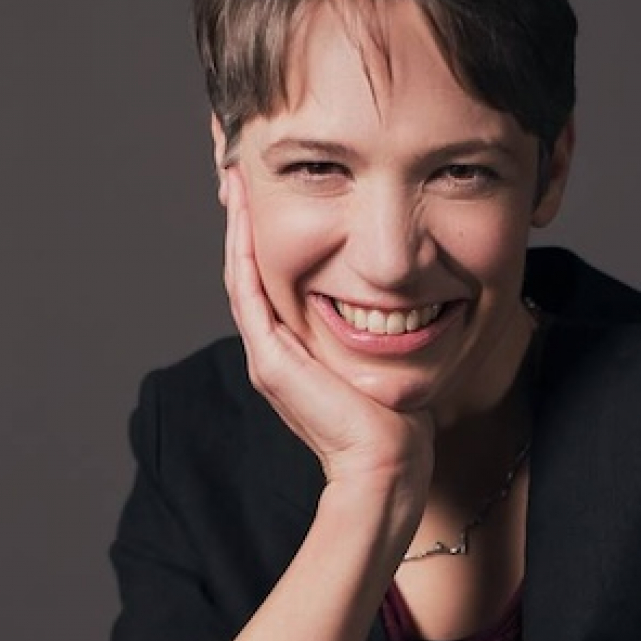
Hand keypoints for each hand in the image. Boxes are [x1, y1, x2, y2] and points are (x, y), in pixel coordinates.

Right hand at [222, 168, 434, 495]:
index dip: (268, 235)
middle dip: (246, 223)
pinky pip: (249, 294)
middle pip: (250, 272)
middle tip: (242, 174)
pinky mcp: (271, 362)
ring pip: (242, 276)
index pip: (273, 280)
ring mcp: (269, 357)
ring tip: (237, 184)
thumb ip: (381, 330)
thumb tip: (403, 296)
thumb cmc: (398, 422)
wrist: (388, 466)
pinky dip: (244, 255)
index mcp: (296, 352)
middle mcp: (275, 352)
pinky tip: (244, 218)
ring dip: (238, 229)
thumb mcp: (386, 360)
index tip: (272, 191)